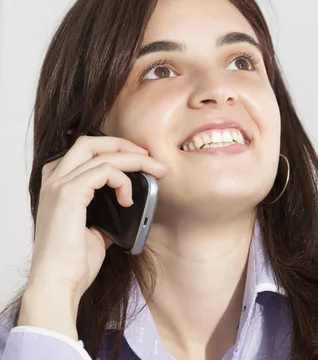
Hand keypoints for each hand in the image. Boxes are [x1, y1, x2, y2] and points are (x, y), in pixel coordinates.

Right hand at [18, 135, 168, 337]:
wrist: (58, 283)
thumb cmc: (74, 262)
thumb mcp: (96, 229)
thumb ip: (107, 211)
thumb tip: (130, 203)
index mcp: (58, 186)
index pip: (84, 151)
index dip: (114, 149)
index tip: (141, 159)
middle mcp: (54, 180)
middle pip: (89, 142)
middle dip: (123, 144)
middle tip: (150, 156)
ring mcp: (59, 185)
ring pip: (102, 154)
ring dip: (135, 161)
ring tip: (155, 173)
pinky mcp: (69, 194)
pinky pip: (105, 171)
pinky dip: (123, 181)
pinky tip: (128, 200)